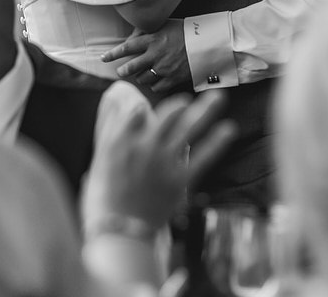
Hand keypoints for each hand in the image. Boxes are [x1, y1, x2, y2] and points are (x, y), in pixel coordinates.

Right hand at [82, 90, 235, 232]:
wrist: (120, 232)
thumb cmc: (105, 200)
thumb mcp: (99, 163)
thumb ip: (110, 134)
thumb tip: (118, 108)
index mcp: (120, 142)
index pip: (134, 113)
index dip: (145, 105)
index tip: (152, 102)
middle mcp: (143, 146)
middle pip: (168, 116)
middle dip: (183, 103)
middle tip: (194, 94)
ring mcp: (163, 162)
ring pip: (187, 128)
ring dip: (205, 111)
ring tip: (218, 98)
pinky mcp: (180, 180)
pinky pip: (202, 156)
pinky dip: (217, 142)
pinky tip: (228, 130)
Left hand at [103, 20, 192, 95]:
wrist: (207, 43)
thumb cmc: (186, 31)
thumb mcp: (165, 25)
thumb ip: (147, 31)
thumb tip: (132, 36)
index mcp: (153, 40)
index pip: (127, 48)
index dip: (113, 54)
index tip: (104, 58)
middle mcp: (156, 55)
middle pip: (131, 67)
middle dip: (123, 70)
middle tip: (121, 71)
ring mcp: (164, 68)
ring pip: (143, 78)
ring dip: (140, 77)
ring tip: (141, 75)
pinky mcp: (173, 79)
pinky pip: (156, 87)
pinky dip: (154, 85)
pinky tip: (155, 81)